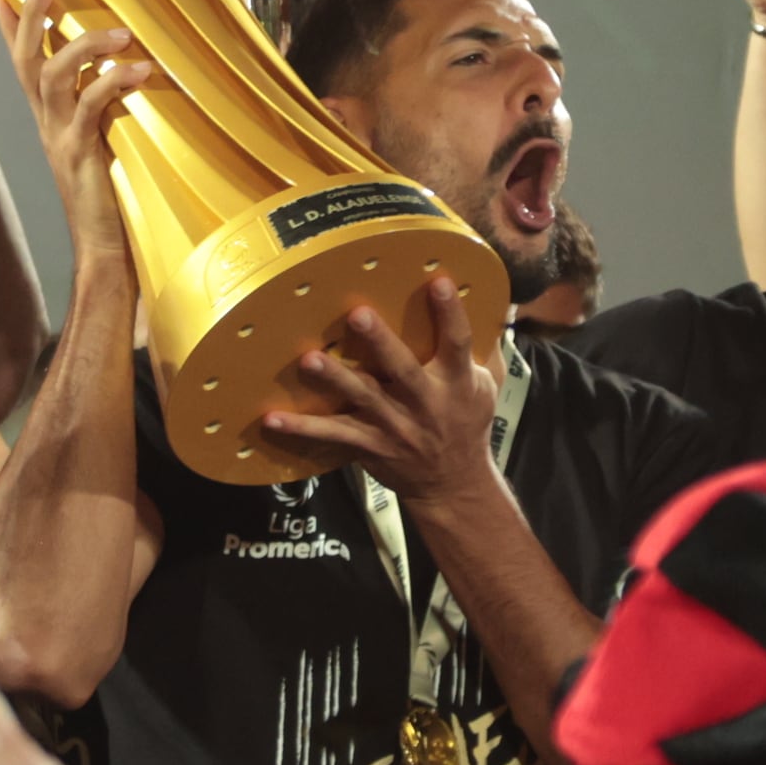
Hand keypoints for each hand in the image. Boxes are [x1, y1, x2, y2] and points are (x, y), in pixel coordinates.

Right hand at [0, 0, 157, 273]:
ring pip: (52, 76)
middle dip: (34, 12)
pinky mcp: (80, 152)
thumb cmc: (110, 192)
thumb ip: (102, 103)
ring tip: (122, 33)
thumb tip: (122, 69)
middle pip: (27, 58)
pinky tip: (142, 72)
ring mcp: (59, 136)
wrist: (105, 246)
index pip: (22, 61)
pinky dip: (113, 83)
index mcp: (49, 116)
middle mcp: (47, 121)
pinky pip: (89, 107)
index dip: (12, 26)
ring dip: (85, 45)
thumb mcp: (103, 138)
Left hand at [258, 275, 500, 506]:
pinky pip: (332, 436)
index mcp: (457, 382)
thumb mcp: (488, 385)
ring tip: (308, 360)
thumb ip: (485, 347)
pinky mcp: (369, 446)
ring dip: (335, 379)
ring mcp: (395, 426)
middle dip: (380, 343)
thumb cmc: (467, 423)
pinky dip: (301, 430)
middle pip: (402, 370)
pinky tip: (271, 419)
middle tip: (357, 314)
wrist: (453, 483)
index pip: (458, 343)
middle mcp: (425, 403)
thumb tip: (494, 302)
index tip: (438, 281)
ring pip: (362, 400)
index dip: (450, 314)